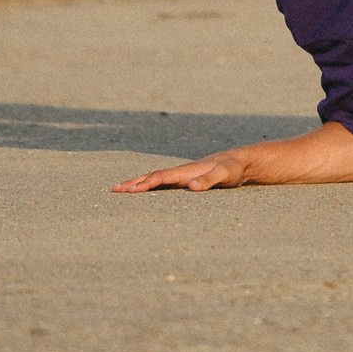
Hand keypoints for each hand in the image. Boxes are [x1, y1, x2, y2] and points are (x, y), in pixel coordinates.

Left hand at [108, 123, 352, 191]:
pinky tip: (196, 187)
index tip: (124, 190)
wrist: (323, 156)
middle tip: (119, 191)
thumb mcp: (259, 186)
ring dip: (171, 181)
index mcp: (220, 172)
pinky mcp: (251, 162)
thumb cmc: (291, 174)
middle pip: (179, 174)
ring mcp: (236, 162)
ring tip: (145, 189)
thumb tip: (225, 200)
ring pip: (198, 171)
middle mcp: (223, 165)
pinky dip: (211, 178)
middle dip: (148, 182)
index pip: (180, 178)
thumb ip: (242, 187)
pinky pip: (228, 171)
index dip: (152, 183)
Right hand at [111, 150, 247, 193]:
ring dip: (137, 183)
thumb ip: (209, 180)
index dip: (145, 184)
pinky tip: (143, 190)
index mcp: (186, 171)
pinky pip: (162, 182)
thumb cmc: (232, 169)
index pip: (161, 177)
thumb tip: (190, 186)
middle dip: (133, 183)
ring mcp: (181, 175)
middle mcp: (180, 171)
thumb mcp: (224, 176)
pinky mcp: (184, 179)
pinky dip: (148, 185)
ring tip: (120, 188)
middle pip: (152, 176)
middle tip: (114, 189)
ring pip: (155, 178)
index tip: (129, 191)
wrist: (238, 161)